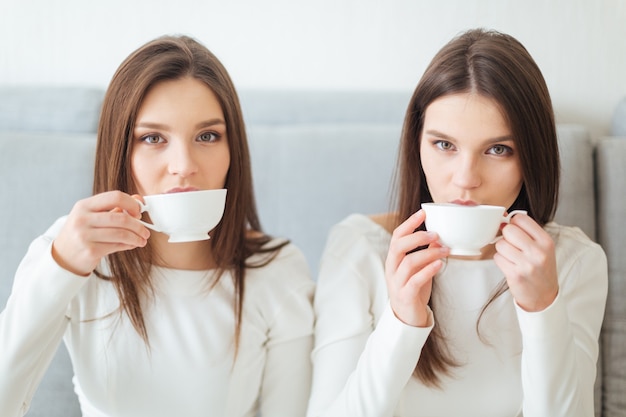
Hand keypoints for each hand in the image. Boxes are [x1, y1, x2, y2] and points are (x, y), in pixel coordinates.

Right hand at [51, 191, 149, 275]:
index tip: (139, 211)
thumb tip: (139, 199)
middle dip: (138, 225)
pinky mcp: (90, 251)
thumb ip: (115, 207)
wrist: (63, 256)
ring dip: (136, 238)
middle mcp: (82, 219)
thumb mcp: (93, 216)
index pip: (115, 197)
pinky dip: (129, 245)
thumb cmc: (82, 233)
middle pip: (121, 218)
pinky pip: (117, 246)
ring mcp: (85, 235)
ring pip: (121, 234)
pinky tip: (132, 245)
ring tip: (142, 240)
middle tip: (145, 231)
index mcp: (84, 205)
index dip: (132, 204)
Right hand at [385, 210, 449, 326]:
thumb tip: (439, 237)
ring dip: (428, 253)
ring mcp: (397, 283)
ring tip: (445, 250)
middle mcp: (392, 269)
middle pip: (398, 246)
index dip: (409, 223)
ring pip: (408, 262)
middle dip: (417, 237)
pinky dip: (428, 270)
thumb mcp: (419, 268)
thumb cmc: (413, 289)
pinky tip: (439, 264)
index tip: (423, 212)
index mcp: (393, 259)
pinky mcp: (405, 296)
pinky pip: (415, 280)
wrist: (407, 318)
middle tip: (436, 234)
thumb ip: (425, 253)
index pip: (396, 236)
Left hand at [493, 213, 558, 311]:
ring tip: (513, 257)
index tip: (515, 230)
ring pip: (500, 244)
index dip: (514, 223)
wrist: (544, 295)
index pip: (521, 219)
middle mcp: (538, 252)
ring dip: (502, 250)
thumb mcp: (543, 247)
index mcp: (546, 241)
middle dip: (506, 236)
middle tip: (513, 245)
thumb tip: (503, 219)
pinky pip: (497, 258)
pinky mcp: (515, 275)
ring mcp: (526, 264)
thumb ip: (527, 232)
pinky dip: (500, 260)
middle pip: (508, 230)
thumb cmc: (540, 268)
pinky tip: (510, 265)